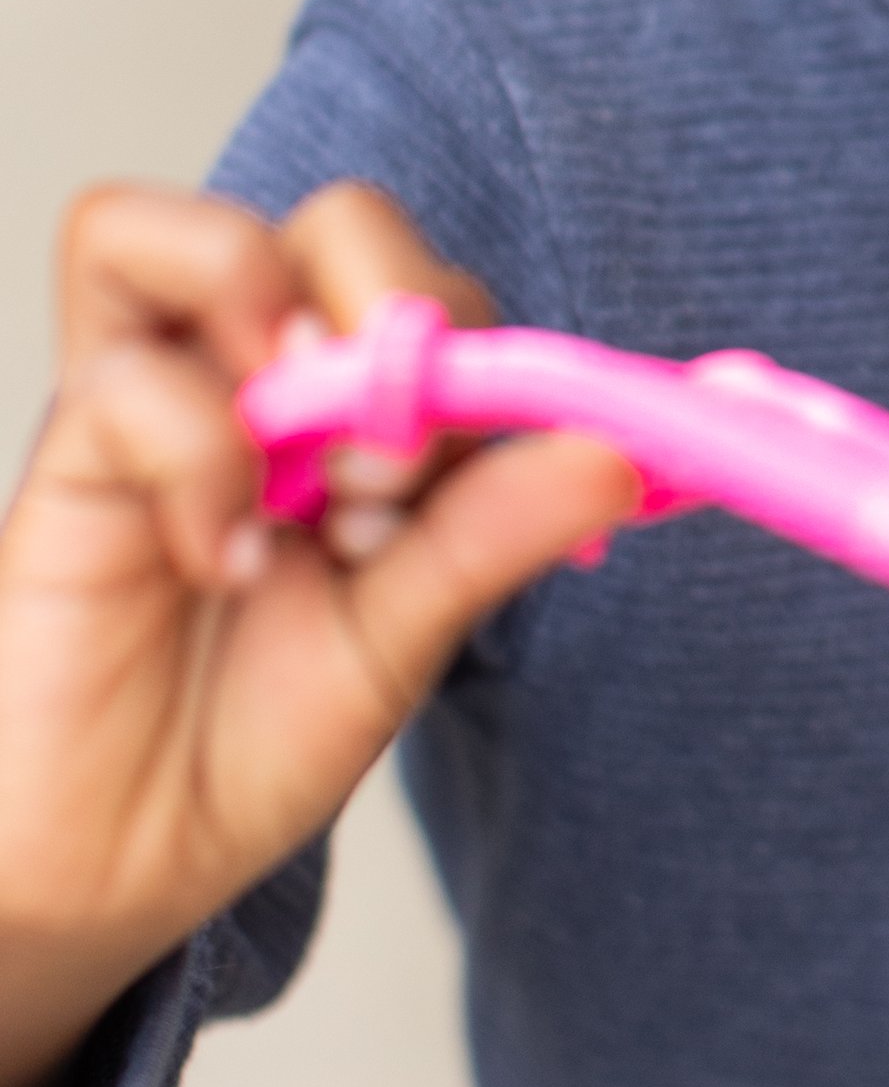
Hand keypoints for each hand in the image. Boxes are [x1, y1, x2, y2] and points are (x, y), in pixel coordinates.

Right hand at [0, 180, 636, 1086]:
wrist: (122, 867)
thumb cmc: (254, 733)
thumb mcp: (404, 636)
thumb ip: (493, 533)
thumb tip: (620, 449)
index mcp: (357, 403)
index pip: (442, 288)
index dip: (476, 361)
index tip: (466, 488)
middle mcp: (258, 374)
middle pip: (346, 219)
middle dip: (396, 315)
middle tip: (392, 470)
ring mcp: (160, 399)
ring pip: (200, 234)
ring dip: (278, 324)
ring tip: (301, 467)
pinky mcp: (69, 454)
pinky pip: (130, 375)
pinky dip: (198, 458)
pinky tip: (224, 562)